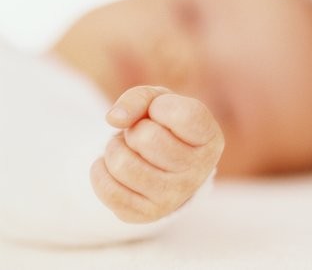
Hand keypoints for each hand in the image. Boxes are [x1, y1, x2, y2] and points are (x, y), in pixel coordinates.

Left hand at [90, 86, 223, 222]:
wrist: (163, 165)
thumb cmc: (164, 125)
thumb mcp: (158, 101)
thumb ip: (139, 98)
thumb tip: (115, 119)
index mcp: (210, 138)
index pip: (183, 115)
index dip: (160, 106)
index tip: (160, 112)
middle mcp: (199, 171)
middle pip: (147, 139)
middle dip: (134, 130)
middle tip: (140, 135)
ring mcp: (175, 197)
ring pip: (123, 164)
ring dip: (114, 149)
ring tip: (126, 149)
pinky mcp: (149, 214)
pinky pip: (107, 189)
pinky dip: (100, 170)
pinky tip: (113, 167)